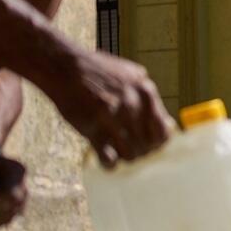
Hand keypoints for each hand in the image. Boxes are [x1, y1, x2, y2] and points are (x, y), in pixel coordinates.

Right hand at [46, 50, 173, 167]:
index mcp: (145, 92)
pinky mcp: (92, 129)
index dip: (157, 143)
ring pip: (131, 154)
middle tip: (130, 148)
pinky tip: (106, 160)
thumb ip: (148, 97)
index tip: (148, 144)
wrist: (62, 66)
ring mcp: (112, 118)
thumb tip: (168, 124)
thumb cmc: (97, 72)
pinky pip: (109, 159)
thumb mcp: (130, 75)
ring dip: (125, 157)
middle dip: (141, 151)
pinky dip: (109, 164)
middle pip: (148, 146)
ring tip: (117, 152)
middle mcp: (132, 106)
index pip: (163, 132)